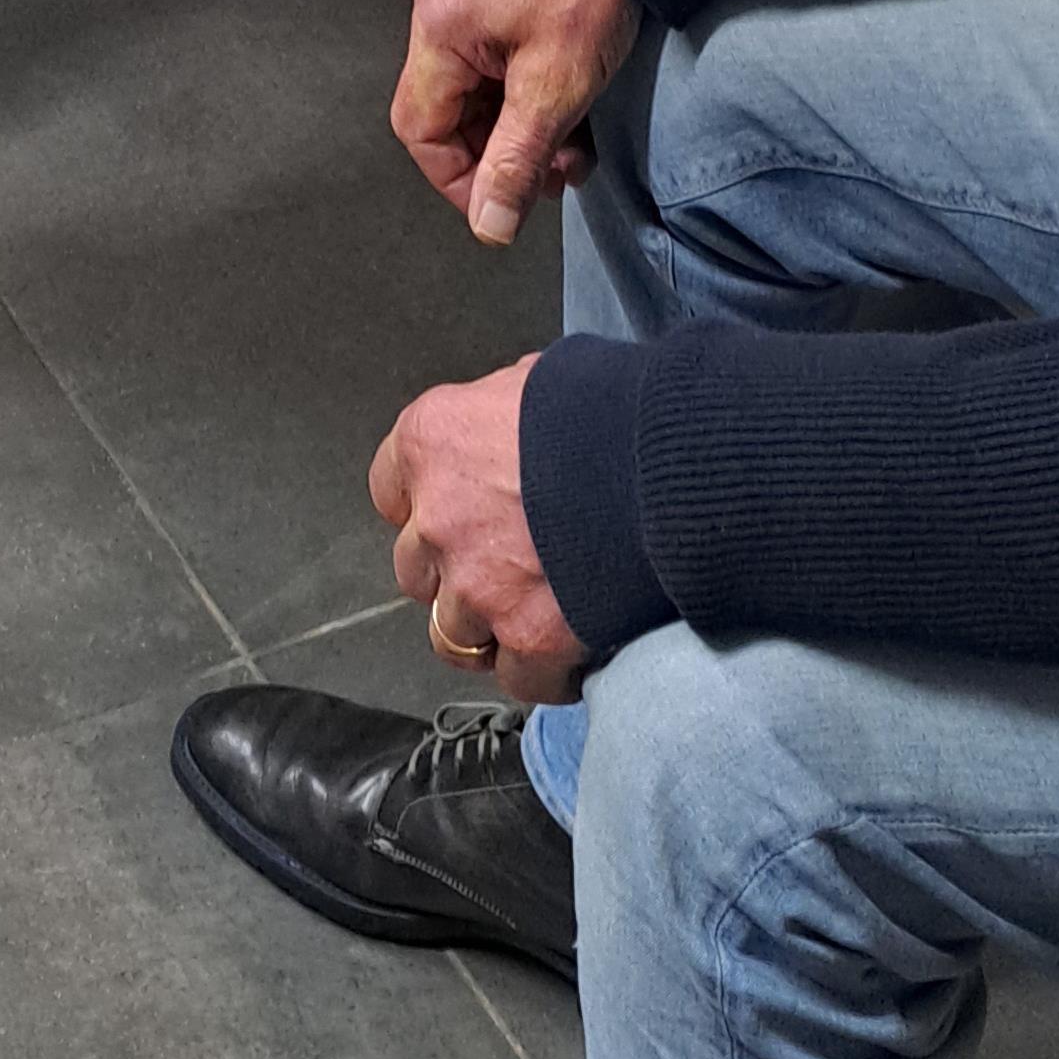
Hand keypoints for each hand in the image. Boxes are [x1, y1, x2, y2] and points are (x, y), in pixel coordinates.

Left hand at [371, 361, 588, 704]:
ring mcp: (476, 585)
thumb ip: (498, 415)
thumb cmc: (609, 408)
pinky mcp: (527, 638)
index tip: (454, 515)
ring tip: (538, 611)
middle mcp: (438, 517)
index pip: (391, 490)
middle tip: (506, 565)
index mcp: (432, 442)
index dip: (427, 506)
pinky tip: (573, 649)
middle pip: (418, 569)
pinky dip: (544, 671)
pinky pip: (518, 677)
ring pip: (453, 634)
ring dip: (490, 627)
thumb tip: (507, 429)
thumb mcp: (536, 380)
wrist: (668, 463)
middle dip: (455, 571)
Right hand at [393, 0, 638, 246]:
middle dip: (499, 156)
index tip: (505, 205)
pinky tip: (569, 109)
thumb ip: (516, 161)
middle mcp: (441, 13)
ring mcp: (468, 1)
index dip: (460, 179)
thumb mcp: (554, 88)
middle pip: (448, 114)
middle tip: (551, 177)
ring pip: (477, 93)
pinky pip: (496, 65)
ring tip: (572, 148)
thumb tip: (489, 224)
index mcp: (437, 31)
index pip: (421, 130)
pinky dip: (528, 97)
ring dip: (520, 130)